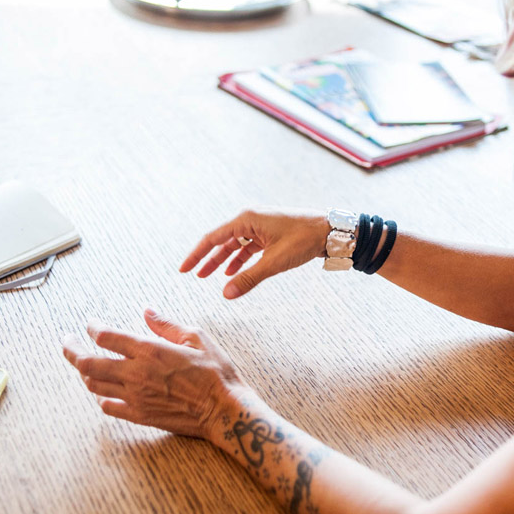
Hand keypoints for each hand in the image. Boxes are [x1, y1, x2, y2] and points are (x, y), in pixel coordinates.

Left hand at [62, 309, 247, 438]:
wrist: (224, 410)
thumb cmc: (215, 371)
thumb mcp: (196, 337)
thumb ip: (167, 324)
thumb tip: (147, 311)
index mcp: (149, 350)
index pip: (106, 336)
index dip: (92, 327)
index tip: (90, 324)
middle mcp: (136, 373)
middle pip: (88, 363)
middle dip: (71, 350)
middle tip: (66, 342)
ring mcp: (135, 397)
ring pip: (94, 385)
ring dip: (84, 372)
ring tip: (82, 364)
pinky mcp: (140, 415)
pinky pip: (108, 407)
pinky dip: (100, 397)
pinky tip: (102, 392)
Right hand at [180, 208, 327, 298]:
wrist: (330, 231)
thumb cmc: (303, 240)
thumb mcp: (274, 262)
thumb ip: (248, 278)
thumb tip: (226, 294)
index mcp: (247, 219)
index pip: (213, 238)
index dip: (197, 255)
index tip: (184, 269)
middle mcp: (250, 219)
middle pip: (221, 241)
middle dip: (207, 259)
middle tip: (192, 275)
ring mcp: (260, 225)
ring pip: (234, 245)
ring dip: (222, 260)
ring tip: (209, 276)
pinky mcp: (269, 233)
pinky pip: (247, 246)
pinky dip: (239, 259)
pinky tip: (232, 272)